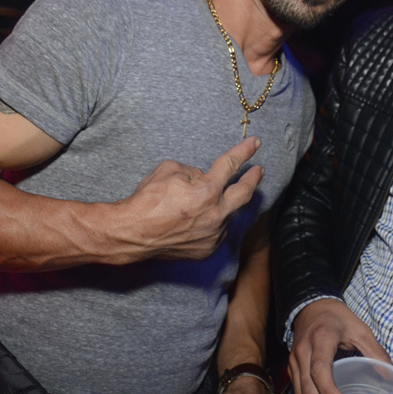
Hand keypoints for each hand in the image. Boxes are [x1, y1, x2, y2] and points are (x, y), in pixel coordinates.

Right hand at [118, 137, 263, 261]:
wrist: (134, 234)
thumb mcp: (169, 170)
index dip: (244, 151)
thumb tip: (202, 177)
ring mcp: (214, 234)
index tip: (255, 144)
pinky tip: (197, 221)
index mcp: (208, 191)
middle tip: (258, 171)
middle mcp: (216, 214)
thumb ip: (192, 171)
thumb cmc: (148, 201)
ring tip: (206, 201)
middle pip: (245, 193)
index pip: (231, 165)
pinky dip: (211, 223)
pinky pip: (216, 231)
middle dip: (253, 179)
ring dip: (221, 205)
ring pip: (227, 214)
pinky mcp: (207, 249)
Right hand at [289, 299, 390, 393]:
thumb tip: (391, 376)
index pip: (319, 369)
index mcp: (320, 339)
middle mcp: (303, 351)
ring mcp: (295, 361)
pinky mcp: (292, 368)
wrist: (311, 306)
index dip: (328, 391)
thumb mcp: (360, 329)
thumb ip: (375, 352)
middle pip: (308, 388)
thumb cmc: (337, 318)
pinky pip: (297, 393)